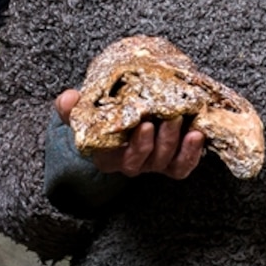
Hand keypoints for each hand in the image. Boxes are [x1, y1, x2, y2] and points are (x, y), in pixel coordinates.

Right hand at [54, 86, 206, 180]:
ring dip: (177, 143)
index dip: (135, 146)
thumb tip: (68, 98)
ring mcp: (154, 163)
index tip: (143, 125)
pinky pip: (182, 167)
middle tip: (169, 118)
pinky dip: (192, 154)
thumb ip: (71, 107)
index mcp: (107, 157)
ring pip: (167, 163)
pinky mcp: (172, 161)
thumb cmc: (103, 113)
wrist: (127, 109)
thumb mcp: (83, 110)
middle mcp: (131, 164)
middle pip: (146, 161)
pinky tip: (197, 134)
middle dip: (160, 141)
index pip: (119, 159)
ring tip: (182, 120)